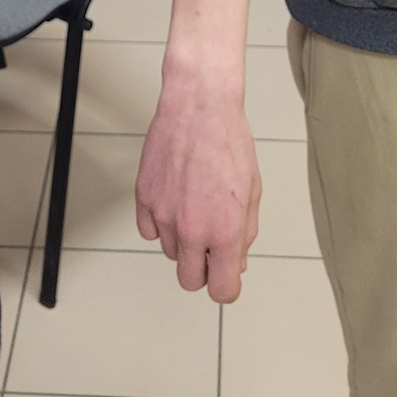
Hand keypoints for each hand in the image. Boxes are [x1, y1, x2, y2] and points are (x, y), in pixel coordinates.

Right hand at [137, 74, 261, 301]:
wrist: (199, 106)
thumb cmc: (229, 143)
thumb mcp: (252, 191)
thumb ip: (244, 234)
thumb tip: (234, 264)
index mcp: (224, 231)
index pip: (221, 290)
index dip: (226, 285)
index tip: (226, 274)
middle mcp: (191, 229)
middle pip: (189, 280)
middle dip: (203, 269)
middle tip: (210, 245)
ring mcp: (163, 214)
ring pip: (170, 253)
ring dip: (183, 242)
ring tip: (195, 206)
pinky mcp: (143, 198)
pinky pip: (150, 231)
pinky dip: (161, 224)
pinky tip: (175, 200)